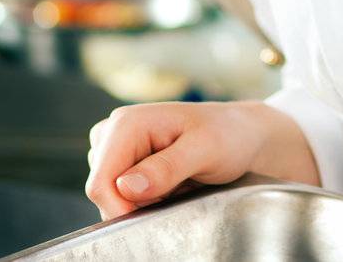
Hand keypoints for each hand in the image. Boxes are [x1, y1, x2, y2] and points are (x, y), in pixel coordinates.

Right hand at [84, 100, 317, 220]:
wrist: (241, 134)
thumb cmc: (228, 135)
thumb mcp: (205, 150)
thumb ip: (166, 168)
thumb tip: (127, 187)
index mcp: (127, 123)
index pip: (100, 183)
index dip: (120, 210)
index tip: (154, 220)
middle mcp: (115, 132)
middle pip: (102, 190)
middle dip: (134, 205)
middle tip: (175, 194)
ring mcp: (118, 147)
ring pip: (111, 194)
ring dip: (140, 203)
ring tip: (176, 187)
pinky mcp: (125, 161)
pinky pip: (121, 194)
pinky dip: (144, 200)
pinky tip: (170, 188)